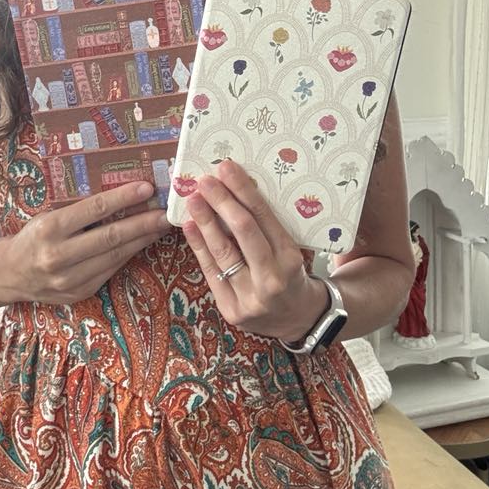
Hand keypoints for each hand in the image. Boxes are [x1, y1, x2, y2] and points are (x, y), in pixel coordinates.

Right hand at [2, 182, 170, 304]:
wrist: (9, 274)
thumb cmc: (33, 237)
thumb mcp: (48, 216)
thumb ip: (79, 211)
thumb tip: (120, 196)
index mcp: (49, 229)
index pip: (94, 210)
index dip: (123, 198)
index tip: (147, 188)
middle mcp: (58, 256)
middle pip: (110, 237)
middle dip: (143, 223)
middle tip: (166, 213)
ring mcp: (68, 279)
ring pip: (114, 257)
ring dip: (141, 241)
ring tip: (160, 227)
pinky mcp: (78, 293)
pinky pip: (109, 271)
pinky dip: (127, 256)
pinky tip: (141, 244)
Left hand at [181, 160, 321, 340]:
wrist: (298, 320)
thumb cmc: (291, 275)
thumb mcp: (291, 250)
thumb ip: (268, 227)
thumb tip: (236, 190)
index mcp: (291, 258)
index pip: (264, 218)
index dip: (243, 191)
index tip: (227, 169)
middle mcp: (273, 278)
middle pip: (244, 232)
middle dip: (222, 202)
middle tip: (206, 180)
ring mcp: (251, 297)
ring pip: (224, 252)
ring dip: (205, 222)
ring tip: (193, 199)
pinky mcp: (231, 309)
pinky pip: (211, 273)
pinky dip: (198, 247)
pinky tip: (189, 226)